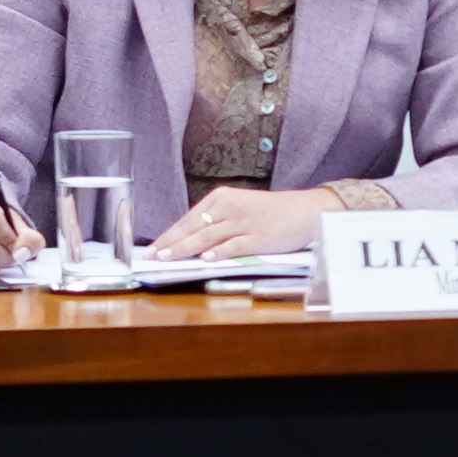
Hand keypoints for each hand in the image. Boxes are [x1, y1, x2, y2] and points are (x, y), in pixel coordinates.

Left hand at [151, 184, 359, 260]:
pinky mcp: (258, 237)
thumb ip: (216, 223)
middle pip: (193, 227)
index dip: (168, 235)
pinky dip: (218, 252)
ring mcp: (243, 222)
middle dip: (170, 243)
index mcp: (221, 198)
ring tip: (168, 258)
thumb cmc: (270, 213)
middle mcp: (229, 207)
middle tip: (152, 255)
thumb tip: (188, 242)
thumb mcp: (239, 210)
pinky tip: (205, 258)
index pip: (188, 219)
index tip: (152, 248)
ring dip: (185, 248)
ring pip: (208, 236)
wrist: (305, 210)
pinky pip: (234, 245)